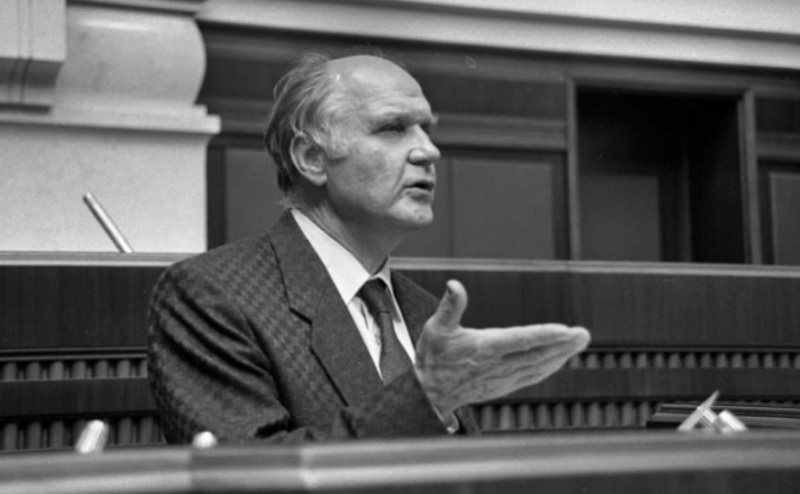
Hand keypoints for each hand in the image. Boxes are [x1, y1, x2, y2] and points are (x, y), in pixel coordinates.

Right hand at [414, 279, 590, 416]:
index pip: (520, 340)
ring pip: (538, 366)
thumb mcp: (435, 328)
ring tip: (580, 342)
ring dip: (561, 355)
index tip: (565, 330)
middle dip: (563, 344)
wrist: (429, 394)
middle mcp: (497, 365)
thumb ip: (450, 306)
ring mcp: (502, 378)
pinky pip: (532, 376)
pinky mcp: (503, 386)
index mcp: (484, 348)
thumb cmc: (433, 357)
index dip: (544, 335)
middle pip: (537, 354)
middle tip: (584, 334)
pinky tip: (561, 359)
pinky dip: (549, 368)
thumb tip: (454, 284)